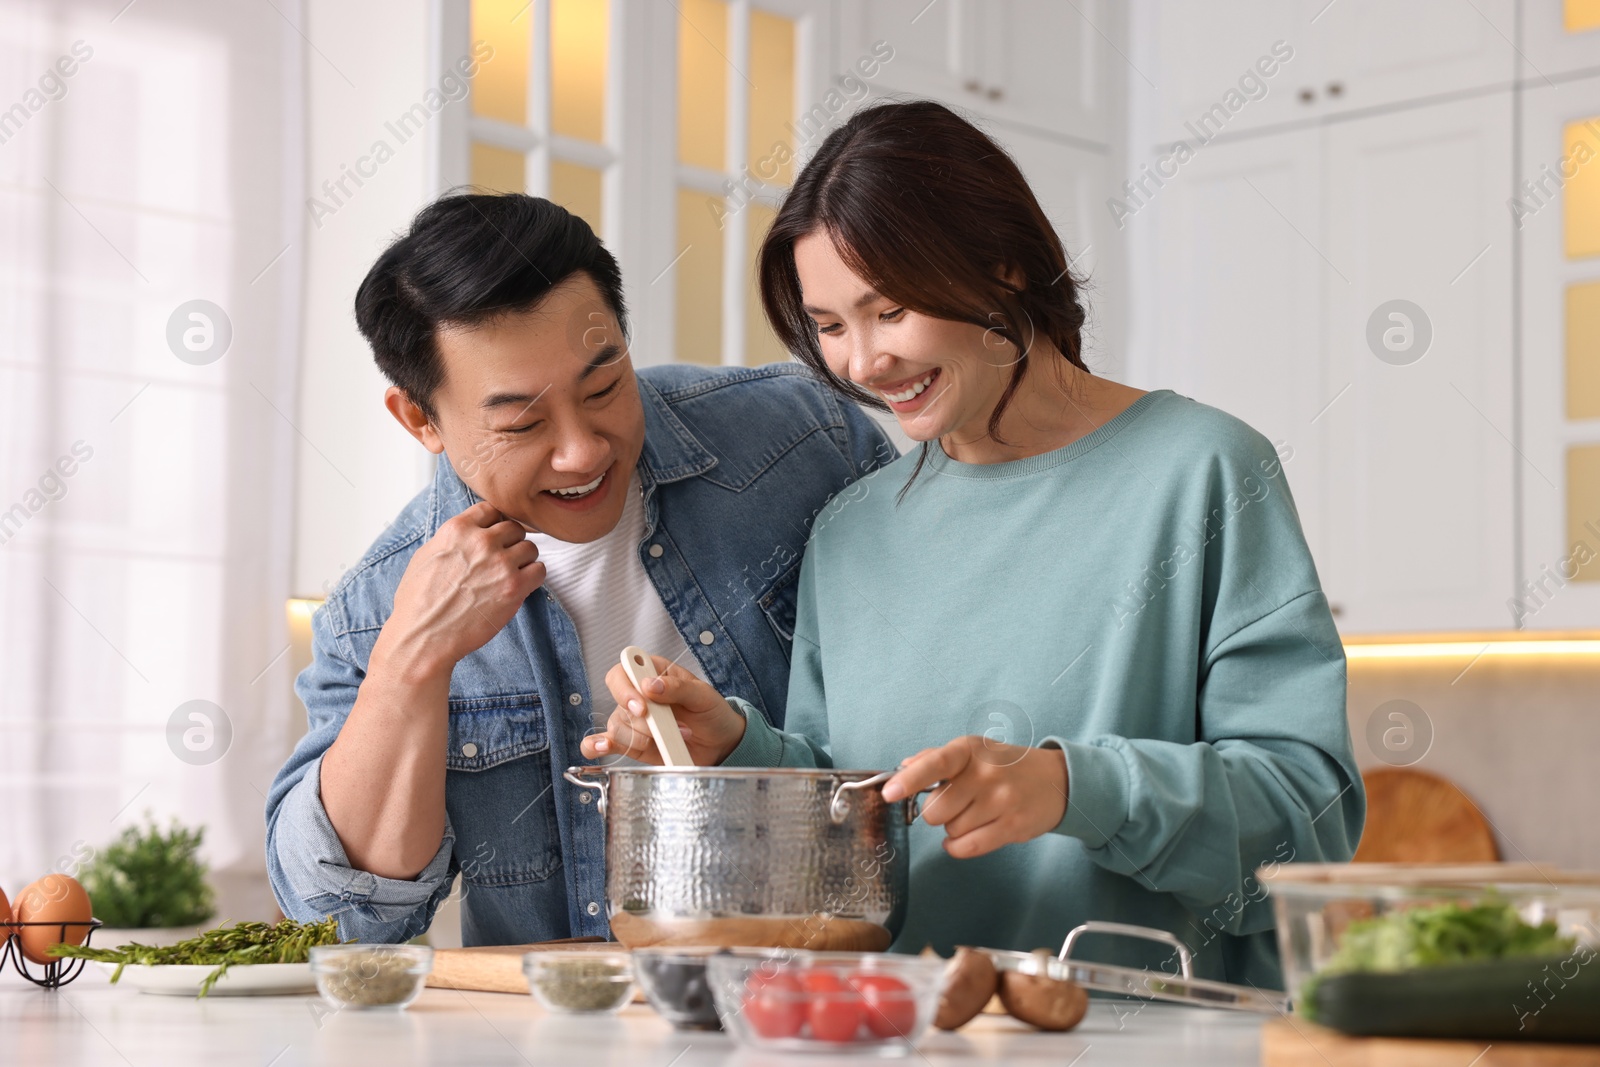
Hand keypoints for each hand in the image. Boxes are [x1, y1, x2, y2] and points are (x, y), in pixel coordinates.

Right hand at [380, 501, 545, 673]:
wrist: (423, 636)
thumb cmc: (417, 603)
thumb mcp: (425, 556)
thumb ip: (451, 540)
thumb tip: (468, 535)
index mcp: (457, 530)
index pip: (490, 509)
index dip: (495, 523)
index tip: (495, 536)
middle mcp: (481, 541)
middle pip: (514, 527)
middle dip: (511, 543)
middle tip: (503, 560)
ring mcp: (500, 563)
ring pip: (530, 547)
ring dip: (524, 561)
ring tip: (510, 576)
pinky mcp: (514, 586)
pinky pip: (540, 570)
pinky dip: (533, 577)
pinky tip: (520, 587)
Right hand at [577, 654, 748, 765]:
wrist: (720, 743)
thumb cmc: (711, 712)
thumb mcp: (703, 695)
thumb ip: (678, 687)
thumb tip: (649, 685)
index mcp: (652, 674)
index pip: (622, 673)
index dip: (625, 690)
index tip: (643, 707)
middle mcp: (637, 695)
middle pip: (618, 704)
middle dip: (641, 722)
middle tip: (666, 728)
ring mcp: (632, 721)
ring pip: (616, 727)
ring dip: (642, 738)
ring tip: (672, 739)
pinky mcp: (631, 744)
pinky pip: (604, 743)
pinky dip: (597, 746)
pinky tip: (603, 748)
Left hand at [882, 738, 1068, 858]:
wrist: (1056, 780)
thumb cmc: (1005, 766)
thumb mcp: (973, 751)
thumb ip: (936, 758)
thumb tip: (903, 768)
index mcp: (970, 750)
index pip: (936, 764)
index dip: (909, 780)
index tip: (889, 793)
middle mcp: (986, 773)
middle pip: (936, 809)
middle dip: (937, 812)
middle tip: (955, 804)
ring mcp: (1002, 801)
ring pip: (951, 830)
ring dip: (954, 828)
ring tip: (974, 814)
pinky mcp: (1013, 826)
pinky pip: (968, 847)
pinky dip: (958, 847)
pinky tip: (965, 837)